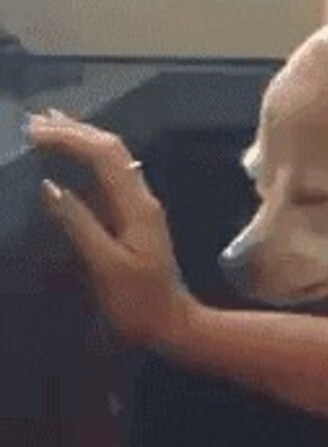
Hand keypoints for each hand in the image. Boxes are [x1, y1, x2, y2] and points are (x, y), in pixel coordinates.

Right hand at [26, 110, 193, 345]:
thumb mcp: (106, 266)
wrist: (173, 324)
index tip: (34, 132)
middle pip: (111, 150)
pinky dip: (89, 160)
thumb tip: (50, 187)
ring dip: (82, 140)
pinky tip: (72, 159)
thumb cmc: (139, 302)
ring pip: (113, 160)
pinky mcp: (136, 218)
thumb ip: (79, 224)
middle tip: (35, 122)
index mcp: (137, 207)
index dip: (69, 138)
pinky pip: (111, 177)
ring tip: (48, 127)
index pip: (104, 156)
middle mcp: (143, 199)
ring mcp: (142, 207)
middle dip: (74, 131)